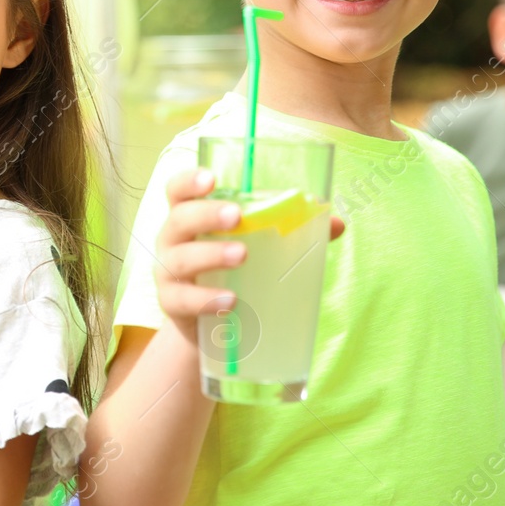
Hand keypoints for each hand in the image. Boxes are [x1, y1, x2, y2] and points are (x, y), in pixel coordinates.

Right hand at [153, 168, 344, 339]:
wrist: (211, 326)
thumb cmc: (234, 271)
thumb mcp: (258, 246)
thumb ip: (293, 230)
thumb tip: (335, 222)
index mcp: (191, 215)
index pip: (178, 189)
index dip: (189, 181)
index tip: (211, 179)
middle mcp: (173, 239)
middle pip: (180, 219)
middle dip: (207, 215)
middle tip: (237, 216)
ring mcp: (168, 273)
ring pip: (181, 259)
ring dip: (211, 255)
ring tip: (242, 256)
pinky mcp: (173, 305)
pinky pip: (183, 300)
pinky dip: (206, 299)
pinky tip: (231, 300)